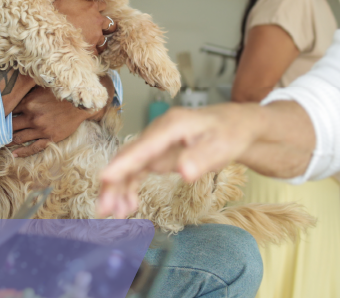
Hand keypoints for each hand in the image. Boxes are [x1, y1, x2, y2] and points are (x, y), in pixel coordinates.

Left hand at [9, 75, 115, 157]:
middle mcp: (33, 117)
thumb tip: (13, 88)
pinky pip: (33, 148)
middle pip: (10, 126)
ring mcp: (41, 129)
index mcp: (29, 103)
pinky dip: (22, 152)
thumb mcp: (43, 87)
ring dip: (7, 141)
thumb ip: (29, 90)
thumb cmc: (62, 92)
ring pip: (18, 138)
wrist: (82, 103)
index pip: (8, 111)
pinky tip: (14, 154)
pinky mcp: (50, 138)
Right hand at [52, 0, 112, 50]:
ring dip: (101, 41)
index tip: (94, 11)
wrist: (52, 23)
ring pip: (105, 40)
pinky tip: (90, 52)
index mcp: (93, 7)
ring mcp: (95, 34)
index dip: (99, 8)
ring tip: (97, 43)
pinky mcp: (90, 46)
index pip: (103, 6)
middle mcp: (97, 21)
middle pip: (110, 25)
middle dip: (108, 27)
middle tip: (102, 29)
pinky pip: (96, 51)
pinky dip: (94, 51)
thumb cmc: (58, 8)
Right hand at [97, 102, 263, 217]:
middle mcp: (158, 133)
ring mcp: (156, 143)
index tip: (106, 177)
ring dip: (118, 189)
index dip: (124, 162)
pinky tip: (128, 205)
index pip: (144, 146)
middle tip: (105, 209)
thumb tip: (184, 172)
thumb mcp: (222, 146)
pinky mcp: (157, 154)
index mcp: (172, 126)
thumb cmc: (229, 132)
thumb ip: (201, 158)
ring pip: (129, 166)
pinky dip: (130, 188)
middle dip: (114, 182)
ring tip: (114, 214)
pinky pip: (137, 171)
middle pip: (129, 156)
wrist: (234, 125)